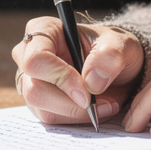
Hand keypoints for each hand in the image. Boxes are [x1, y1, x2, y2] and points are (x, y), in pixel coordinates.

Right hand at [12, 16, 143, 124]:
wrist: (118, 66)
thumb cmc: (113, 48)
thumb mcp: (121, 44)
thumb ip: (109, 56)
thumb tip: (91, 82)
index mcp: (44, 30)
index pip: (36, 59)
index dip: (59, 77)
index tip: (86, 91)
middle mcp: (29, 55)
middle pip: (34, 89)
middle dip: (70, 103)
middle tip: (102, 103)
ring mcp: (31, 80)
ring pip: (42, 109)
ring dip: (77, 113)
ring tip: (105, 104)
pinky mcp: (39, 102)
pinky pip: (51, 119)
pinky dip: (76, 119)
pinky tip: (96, 110)